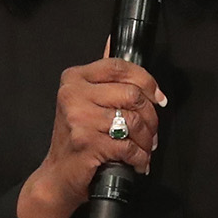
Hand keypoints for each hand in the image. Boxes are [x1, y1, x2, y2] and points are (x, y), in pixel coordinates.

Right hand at [17, 57, 165, 217]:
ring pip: (133, 121)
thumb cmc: (75, 139)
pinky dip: (139, 158)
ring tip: (145, 149)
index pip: (119, 67)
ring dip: (147, 140)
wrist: (57, 176)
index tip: (159, 98)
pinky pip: (128, 146)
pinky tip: (138, 162)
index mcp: (74, 78)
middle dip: (151, 117)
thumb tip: (113, 41)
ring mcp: (79, 119)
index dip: (146, 81)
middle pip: (132, 94)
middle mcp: (73, 94)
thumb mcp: (84, 101)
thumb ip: (102, 75)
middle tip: (152, 133)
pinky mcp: (87, 143)